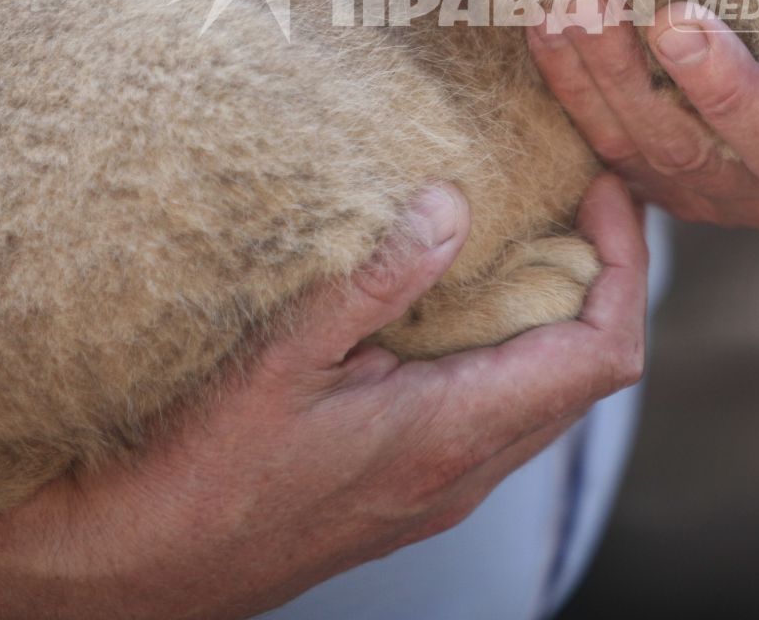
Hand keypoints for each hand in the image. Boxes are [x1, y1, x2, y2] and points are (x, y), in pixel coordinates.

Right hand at [0, 176, 647, 619]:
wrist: (133, 570)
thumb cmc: (195, 475)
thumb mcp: (279, 358)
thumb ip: (376, 278)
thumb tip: (453, 204)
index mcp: (452, 435)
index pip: (602, 352)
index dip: (625, 264)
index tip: (598, 188)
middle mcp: (465, 470)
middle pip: (587, 369)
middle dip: (599, 272)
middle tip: (568, 188)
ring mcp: (442, 485)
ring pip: (544, 391)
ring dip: (553, 307)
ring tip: (518, 223)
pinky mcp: (412, 484)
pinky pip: (496, 407)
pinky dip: (505, 340)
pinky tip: (454, 290)